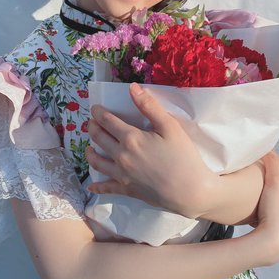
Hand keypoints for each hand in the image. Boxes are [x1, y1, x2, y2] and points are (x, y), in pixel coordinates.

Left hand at [85, 83, 215, 217]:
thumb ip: (149, 106)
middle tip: (91, 123)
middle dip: (92, 128)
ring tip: (88, 148)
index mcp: (131, 138)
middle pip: (99, 139)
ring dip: (90, 153)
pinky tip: (91, 186)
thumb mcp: (169, 126)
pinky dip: (97, 187)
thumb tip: (132, 87)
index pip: (107, 121)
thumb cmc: (183, 156)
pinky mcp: (127, 190)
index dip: (98, 113)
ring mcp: (122, 175)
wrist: (189, 191)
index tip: (94, 108)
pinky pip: (107, 188)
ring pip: (97, 162)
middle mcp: (121, 155)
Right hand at [250, 151, 278, 263]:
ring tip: (254, 181)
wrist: (276, 240)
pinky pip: (272, 202)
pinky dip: (266, 196)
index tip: (256, 151)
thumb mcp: (275, 182)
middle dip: (269, 170)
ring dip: (267, 184)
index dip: (269, 156)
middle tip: (253, 164)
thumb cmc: (275, 209)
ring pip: (277, 190)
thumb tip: (268, 150)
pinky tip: (257, 200)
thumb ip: (273, 165)